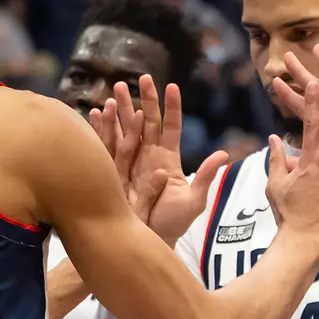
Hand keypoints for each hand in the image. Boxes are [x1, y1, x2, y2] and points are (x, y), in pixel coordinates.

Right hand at [116, 76, 229, 245]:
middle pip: (146, 122)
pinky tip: (95, 113)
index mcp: (169, 159)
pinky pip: (107, 148)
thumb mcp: (194, 201)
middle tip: (141, 78)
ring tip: (115, 90)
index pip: (171, 127)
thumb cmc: (174, 222)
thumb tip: (223, 154)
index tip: (172, 87)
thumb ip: (206, 176)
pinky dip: (101, 130)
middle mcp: (149, 156)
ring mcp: (131, 163)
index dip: (172, 108)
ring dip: (120, 110)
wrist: (151, 240)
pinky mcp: (114, 172)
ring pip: (125, 130)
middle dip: (143, 99)